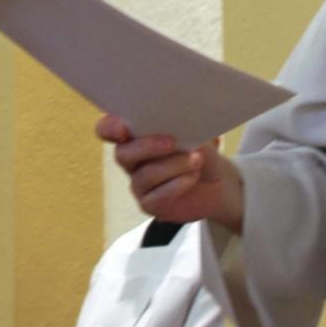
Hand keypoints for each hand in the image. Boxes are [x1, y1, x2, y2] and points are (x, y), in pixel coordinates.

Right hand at [96, 115, 244, 231]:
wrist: (217, 183)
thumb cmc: (201, 151)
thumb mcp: (196, 133)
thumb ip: (182, 126)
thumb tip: (179, 122)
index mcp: (135, 135)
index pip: (108, 130)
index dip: (109, 128)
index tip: (123, 127)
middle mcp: (132, 159)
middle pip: (123, 154)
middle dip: (147, 146)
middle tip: (172, 142)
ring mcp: (139, 184)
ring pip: (145, 175)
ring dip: (173, 165)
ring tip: (196, 160)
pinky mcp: (150, 204)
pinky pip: (156, 196)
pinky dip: (177, 184)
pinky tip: (192, 177)